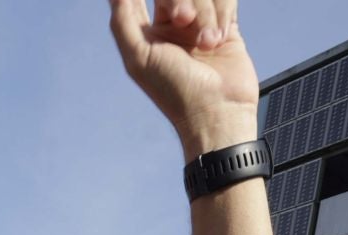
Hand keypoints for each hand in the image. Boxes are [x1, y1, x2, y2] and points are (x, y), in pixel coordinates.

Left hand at [109, 0, 259, 157]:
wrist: (218, 110)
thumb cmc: (176, 92)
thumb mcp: (138, 57)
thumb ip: (122, 19)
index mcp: (147, 34)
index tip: (166, 13)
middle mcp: (173, 27)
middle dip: (181, 0)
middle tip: (183, 19)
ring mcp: (199, 25)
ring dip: (205, 13)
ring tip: (207, 43)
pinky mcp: (225, 26)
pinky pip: (225, 0)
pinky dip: (222, 14)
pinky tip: (219, 38)